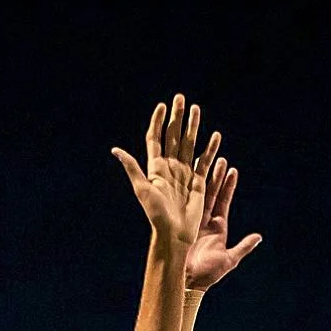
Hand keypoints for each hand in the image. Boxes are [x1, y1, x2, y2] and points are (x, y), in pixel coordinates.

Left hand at [114, 95, 220, 246]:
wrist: (174, 233)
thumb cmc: (155, 214)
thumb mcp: (142, 190)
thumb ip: (132, 168)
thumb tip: (115, 150)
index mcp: (155, 167)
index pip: (156, 138)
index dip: (158, 122)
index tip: (162, 105)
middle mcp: (170, 167)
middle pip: (174, 136)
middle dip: (178, 117)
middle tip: (181, 98)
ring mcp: (185, 173)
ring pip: (189, 144)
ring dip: (193, 127)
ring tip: (197, 109)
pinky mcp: (198, 182)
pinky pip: (204, 161)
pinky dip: (210, 148)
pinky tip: (215, 136)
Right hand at [185, 159, 262, 291]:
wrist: (189, 282)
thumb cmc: (209, 274)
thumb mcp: (230, 259)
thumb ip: (244, 246)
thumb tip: (259, 236)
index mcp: (218, 227)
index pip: (224, 201)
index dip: (228, 186)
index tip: (232, 170)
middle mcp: (205, 221)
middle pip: (212, 193)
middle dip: (216, 176)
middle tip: (219, 158)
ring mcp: (193, 221)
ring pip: (198, 195)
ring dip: (202, 179)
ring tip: (205, 161)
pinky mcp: (182, 224)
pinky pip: (185, 204)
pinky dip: (186, 191)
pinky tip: (186, 177)